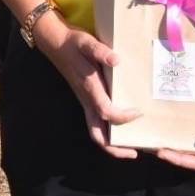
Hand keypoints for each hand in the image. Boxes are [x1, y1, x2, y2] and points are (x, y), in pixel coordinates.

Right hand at [35, 17, 141, 159]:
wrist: (55, 43)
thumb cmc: (73, 43)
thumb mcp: (86, 42)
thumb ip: (99, 51)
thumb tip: (116, 60)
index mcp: (89, 88)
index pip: (106, 112)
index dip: (123, 117)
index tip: (139, 112)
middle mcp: (87, 99)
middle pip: (97, 134)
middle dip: (115, 148)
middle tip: (135, 152)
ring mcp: (85, 101)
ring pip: (95, 131)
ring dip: (112, 143)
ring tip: (131, 147)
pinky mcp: (86, 99)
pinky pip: (97, 122)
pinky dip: (109, 130)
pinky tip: (123, 126)